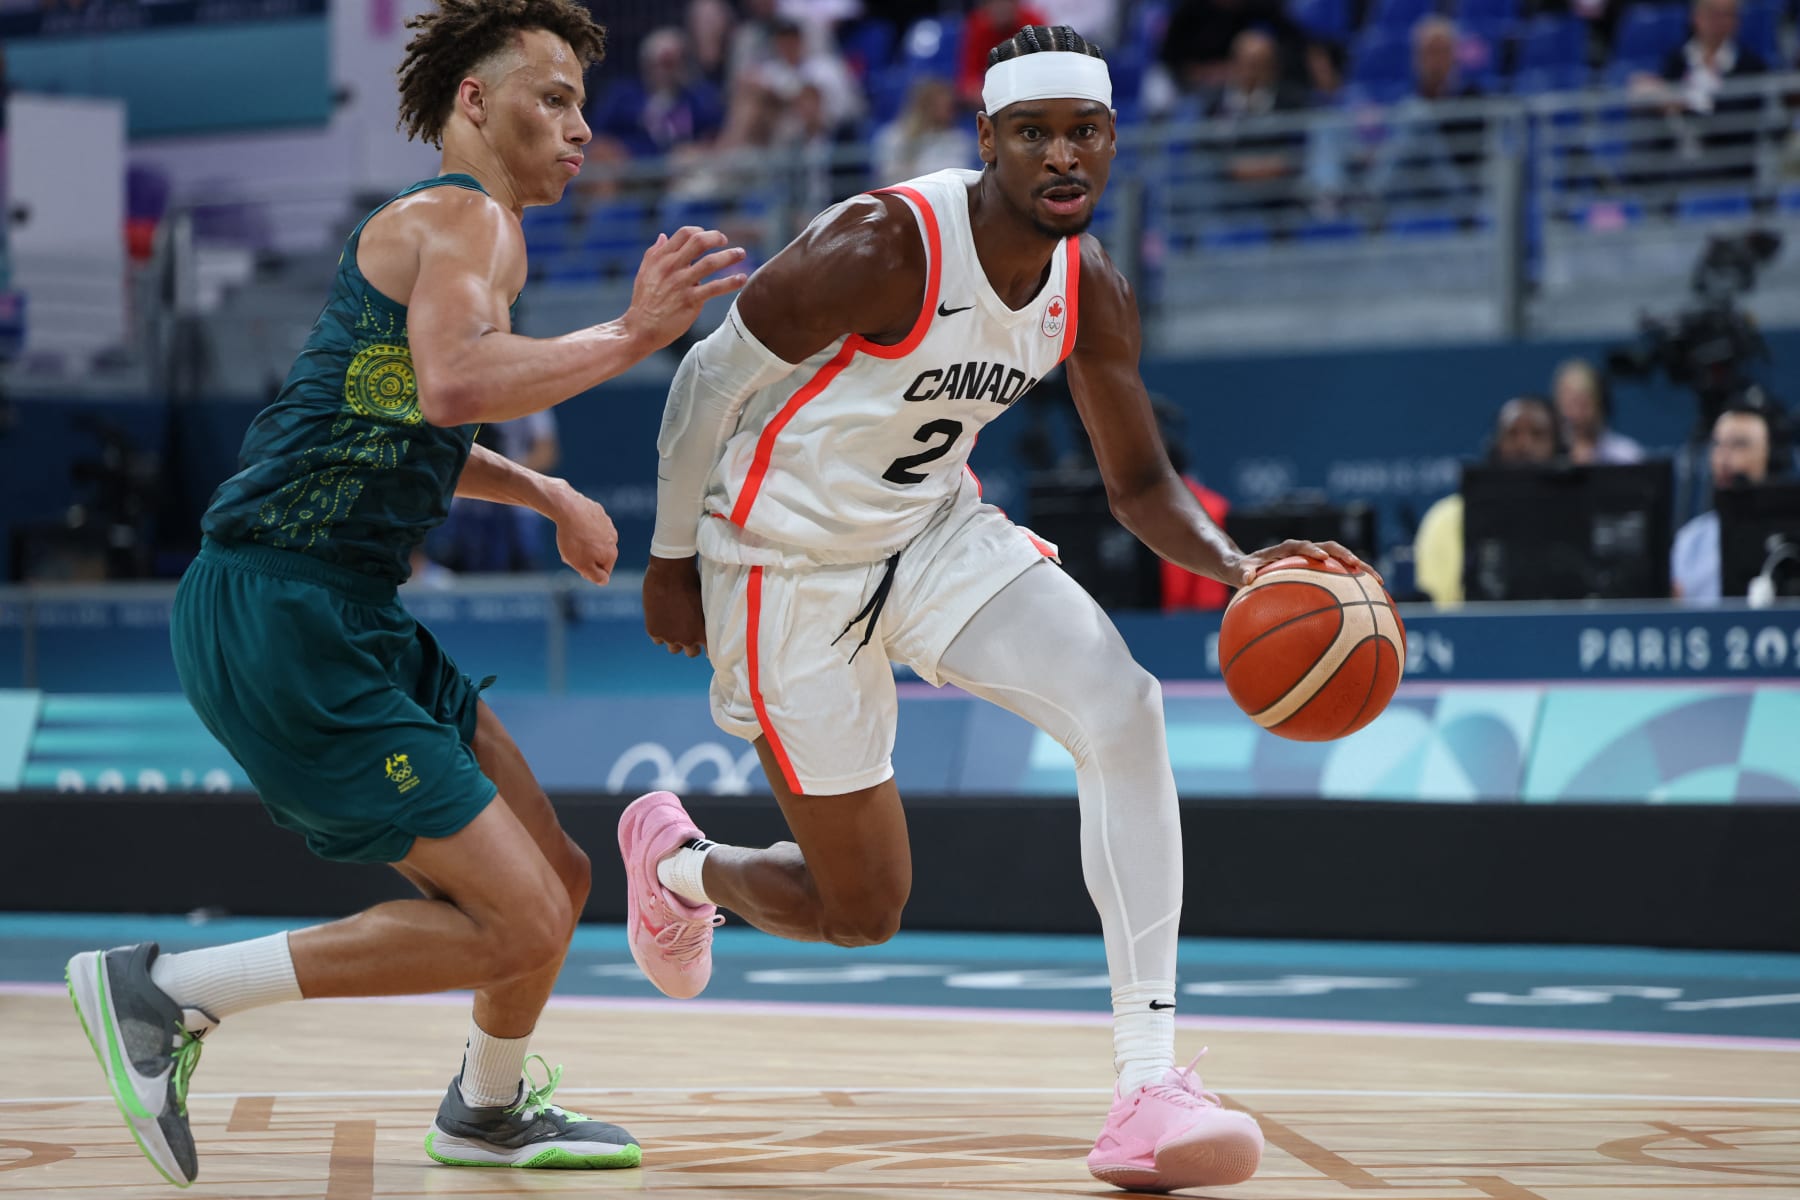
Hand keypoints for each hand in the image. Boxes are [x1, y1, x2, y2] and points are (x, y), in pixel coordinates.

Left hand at [552, 489, 618, 585]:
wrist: (568, 509)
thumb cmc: (574, 539)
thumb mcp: (582, 565)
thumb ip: (596, 577)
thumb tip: (605, 581)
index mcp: (611, 554)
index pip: (603, 572)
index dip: (587, 571)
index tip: (575, 563)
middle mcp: (614, 539)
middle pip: (599, 555)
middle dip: (585, 556)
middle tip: (569, 552)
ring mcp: (607, 524)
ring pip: (595, 539)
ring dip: (584, 542)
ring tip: (569, 537)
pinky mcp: (599, 512)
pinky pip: (590, 524)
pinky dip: (582, 527)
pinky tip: (572, 525)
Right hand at [622, 227, 748, 350]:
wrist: (640, 329)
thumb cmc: (644, 301)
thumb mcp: (644, 272)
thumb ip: (654, 253)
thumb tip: (663, 236)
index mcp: (661, 258)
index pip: (684, 234)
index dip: (700, 231)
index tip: (710, 237)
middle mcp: (671, 267)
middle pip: (699, 242)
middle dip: (717, 238)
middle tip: (726, 241)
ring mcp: (681, 283)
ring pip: (710, 263)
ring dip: (729, 256)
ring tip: (741, 253)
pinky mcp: (690, 300)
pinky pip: (715, 288)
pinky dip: (731, 282)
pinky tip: (742, 279)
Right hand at [644, 553, 706, 656]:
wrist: (670, 572)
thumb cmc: (693, 582)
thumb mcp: (705, 604)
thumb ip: (705, 620)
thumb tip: (707, 626)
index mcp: (704, 633)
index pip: (710, 652)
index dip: (708, 650)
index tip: (707, 646)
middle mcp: (688, 639)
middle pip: (691, 653)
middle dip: (691, 644)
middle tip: (689, 632)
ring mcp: (669, 637)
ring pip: (673, 648)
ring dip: (674, 640)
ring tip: (674, 625)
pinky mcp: (654, 631)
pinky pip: (657, 640)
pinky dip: (659, 632)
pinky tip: (662, 619)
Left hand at [1232, 539, 1383, 587]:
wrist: (1243, 567)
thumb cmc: (1239, 570)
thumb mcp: (1234, 571)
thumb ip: (1239, 573)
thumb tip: (1247, 578)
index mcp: (1283, 550)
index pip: (1299, 545)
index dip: (1310, 549)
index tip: (1321, 557)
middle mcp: (1301, 552)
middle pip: (1329, 548)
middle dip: (1345, 555)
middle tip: (1360, 566)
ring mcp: (1311, 561)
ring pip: (1339, 560)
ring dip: (1359, 568)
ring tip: (1378, 583)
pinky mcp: (1317, 571)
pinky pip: (1338, 576)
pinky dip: (1354, 585)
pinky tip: (1369, 602)